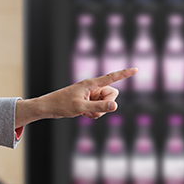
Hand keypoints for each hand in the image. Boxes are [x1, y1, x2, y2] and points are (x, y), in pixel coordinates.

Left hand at [16, 68, 136, 126]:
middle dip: (106, 105)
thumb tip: (115, 106)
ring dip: (98, 112)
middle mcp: (93, 88)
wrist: (48, 107)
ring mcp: (91, 95)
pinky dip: (93, 114)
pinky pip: (99, 109)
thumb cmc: (62, 104)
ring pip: (106, 104)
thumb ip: (99, 107)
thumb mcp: (81, 107)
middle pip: (112, 95)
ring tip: (84, 112)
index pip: (111, 77)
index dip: (124, 74)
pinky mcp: (88, 102)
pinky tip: (83, 114)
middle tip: (92, 110)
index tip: (135, 69)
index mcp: (91, 84)